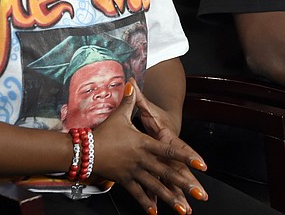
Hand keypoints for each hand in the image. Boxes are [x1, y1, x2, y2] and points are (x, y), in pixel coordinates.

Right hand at [91, 80, 207, 214]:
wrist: (84, 150)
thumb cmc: (104, 133)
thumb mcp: (119, 115)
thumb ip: (129, 100)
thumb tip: (132, 83)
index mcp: (144, 144)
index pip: (169, 151)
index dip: (186, 157)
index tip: (200, 164)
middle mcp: (142, 160)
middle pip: (167, 173)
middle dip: (184, 183)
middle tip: (199, 193)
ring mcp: (133, 172)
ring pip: (155, 187)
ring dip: (170, 198)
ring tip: (183, 209)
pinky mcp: (125, 180)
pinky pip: (137, 193)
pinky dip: (146, 203)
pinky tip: (155, 212)